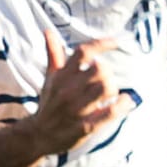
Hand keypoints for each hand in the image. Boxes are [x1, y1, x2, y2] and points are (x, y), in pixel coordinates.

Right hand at [32, 27, 125, 154]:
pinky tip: (126, 102)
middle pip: (100, 69)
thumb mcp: (50, 78)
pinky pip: (110, 112)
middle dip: (109, 72)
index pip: (83, 52)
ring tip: (112, 94)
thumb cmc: (49, 103)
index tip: (115, 42)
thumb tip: (48, 32)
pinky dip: (123, 105)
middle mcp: (68, 90)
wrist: (39, 134)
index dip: (101, 44)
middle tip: (107, 80)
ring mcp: (77, 108)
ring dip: (115, 88)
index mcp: (61, 76)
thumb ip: (53, 55)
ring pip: (106, 88)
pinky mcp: (85, 126)